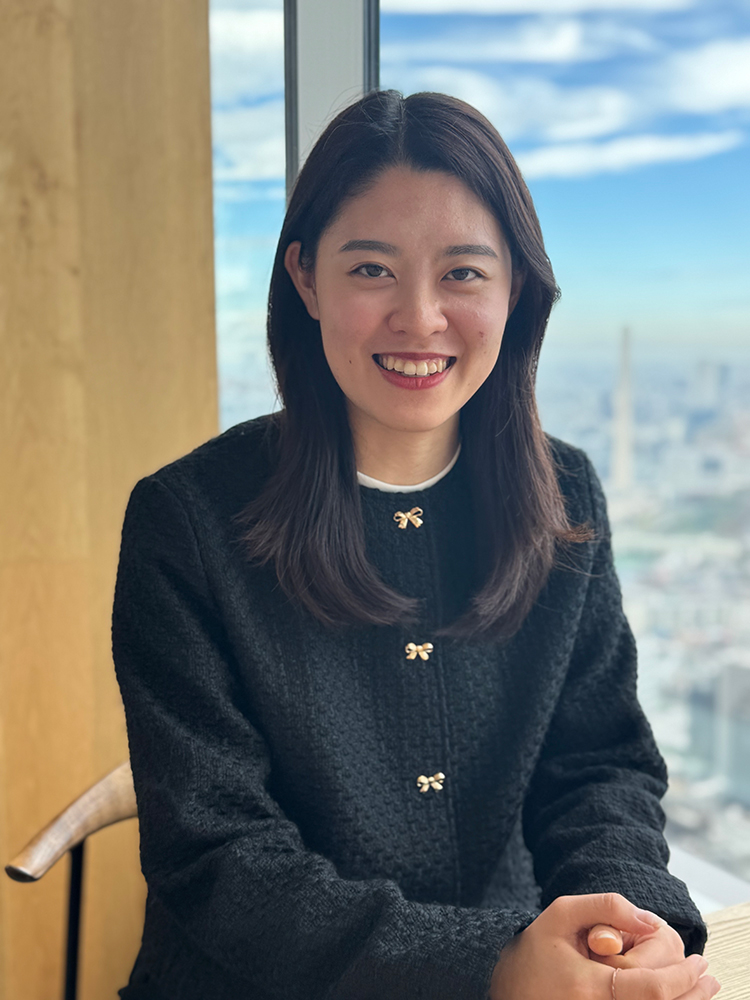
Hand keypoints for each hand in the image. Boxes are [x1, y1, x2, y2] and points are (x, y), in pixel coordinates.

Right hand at [489, 893, 720, 999]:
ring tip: (703, 989)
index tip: (698, 963)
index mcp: (589, 988)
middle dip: (691, 994)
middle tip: (708, 977)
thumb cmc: (535, 949)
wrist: (509, 988)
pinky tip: (676, 998)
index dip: (681, 978)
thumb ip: (605, 906)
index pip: (650, 990)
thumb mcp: (562, 912)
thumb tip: (648, 919)